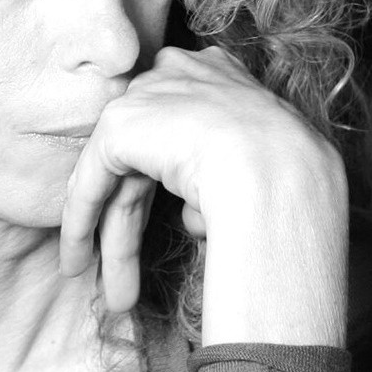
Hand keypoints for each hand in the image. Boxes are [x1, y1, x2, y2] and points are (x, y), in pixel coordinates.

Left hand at [58, 45, 348, 346]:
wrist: (280, 172)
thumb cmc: (292, 181)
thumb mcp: (262, 168)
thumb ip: (220, 176)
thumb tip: (194, 214)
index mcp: (221, 77)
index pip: (182, 134)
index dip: (168, 187)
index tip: (174, 229)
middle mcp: (181, 76)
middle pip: (149, 160)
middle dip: (135, 228)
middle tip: (131, 283)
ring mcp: (150, 95)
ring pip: (121, 176)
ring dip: (112, 241)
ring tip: (115, 296)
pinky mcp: (121, 122)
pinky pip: (95, 179)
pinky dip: (83, 222)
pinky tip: (79, 260)